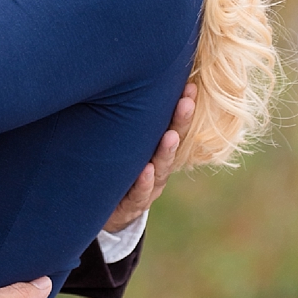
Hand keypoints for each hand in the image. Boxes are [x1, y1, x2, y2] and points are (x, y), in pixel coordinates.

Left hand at [104, 83, 194, 231]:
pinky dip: (144, 181)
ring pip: (161, 167)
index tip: (189, 86)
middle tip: (187, 101)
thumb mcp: (122, 149)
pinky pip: (140, 193)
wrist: (108, 214)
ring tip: (170, 135)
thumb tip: (116, 84)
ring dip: (166, 151)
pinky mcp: (133, 204)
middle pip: (173, 143)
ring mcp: (149, 187)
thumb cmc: (117, 173)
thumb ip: (125, 126)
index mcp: (158, 152)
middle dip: (181, 122)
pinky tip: (146, 170)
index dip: (182, 109)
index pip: (174, 126)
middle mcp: (158, 167)